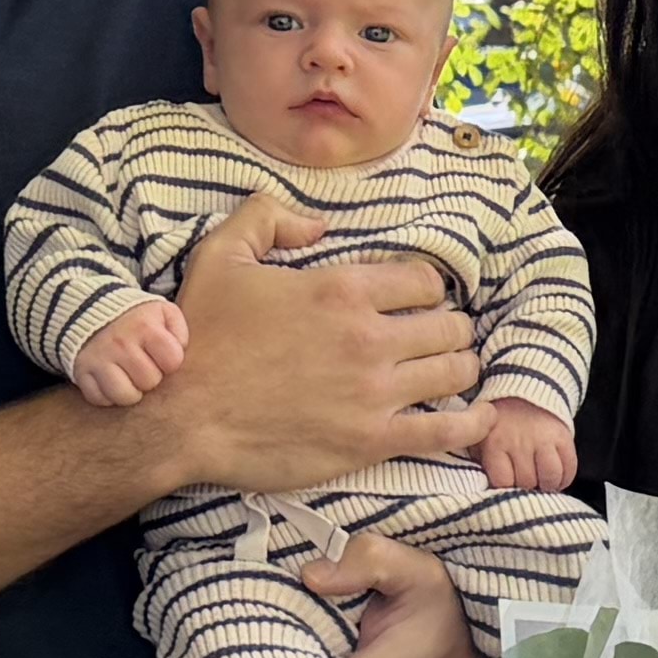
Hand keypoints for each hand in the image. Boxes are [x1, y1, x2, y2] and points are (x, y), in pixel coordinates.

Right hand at [66, 296, 187, 407]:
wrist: (91, 309)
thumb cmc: (135, 317)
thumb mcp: (162, 312)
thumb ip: (179, 330)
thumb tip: (179, 352)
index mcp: (145, 327)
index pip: (172, 361)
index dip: (170, 362)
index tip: (161, 356)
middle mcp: (121, 344)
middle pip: (149, 381)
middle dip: (150, 377)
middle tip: (143, 366)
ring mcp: (99, 359)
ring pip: (124, 396)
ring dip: (130, 391)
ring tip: (130, 378)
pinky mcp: (81, 371)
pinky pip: (99, 399)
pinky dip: (107, 396)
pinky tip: (111, 381)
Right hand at [153, 194, 484, 489]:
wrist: (178, 415)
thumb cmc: (199, 337)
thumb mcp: (221, 254)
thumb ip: (268, 216)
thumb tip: (317, 223)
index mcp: (342, 290)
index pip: (424, 281)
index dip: (426, 289)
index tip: (417, 301)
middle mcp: (368, 338)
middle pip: (449, 326)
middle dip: (449, 327)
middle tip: (439, 336)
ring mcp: (374, 393)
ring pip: (455, 372)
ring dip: (460, 367)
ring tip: (454, 370)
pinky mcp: (371, 441)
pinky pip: (445, 432)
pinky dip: (471, 424)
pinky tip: (479, 417)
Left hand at [470, 399, 579, 497]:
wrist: (522, 392)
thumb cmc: (498, 424)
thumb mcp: (481, 440)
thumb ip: (483, 464)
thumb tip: (490, 491)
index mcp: (495, 444)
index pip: (503, 482)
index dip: (507, 488)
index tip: (508, 486)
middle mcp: (519, 442)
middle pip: (527, 481)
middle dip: (527, 487)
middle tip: (526, 483)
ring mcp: (543, 438)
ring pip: (550, 476)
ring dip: (548, 484)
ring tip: (542, 482)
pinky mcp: (563, 436)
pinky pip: (569, 467)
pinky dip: (565, 478)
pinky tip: (557, 478)